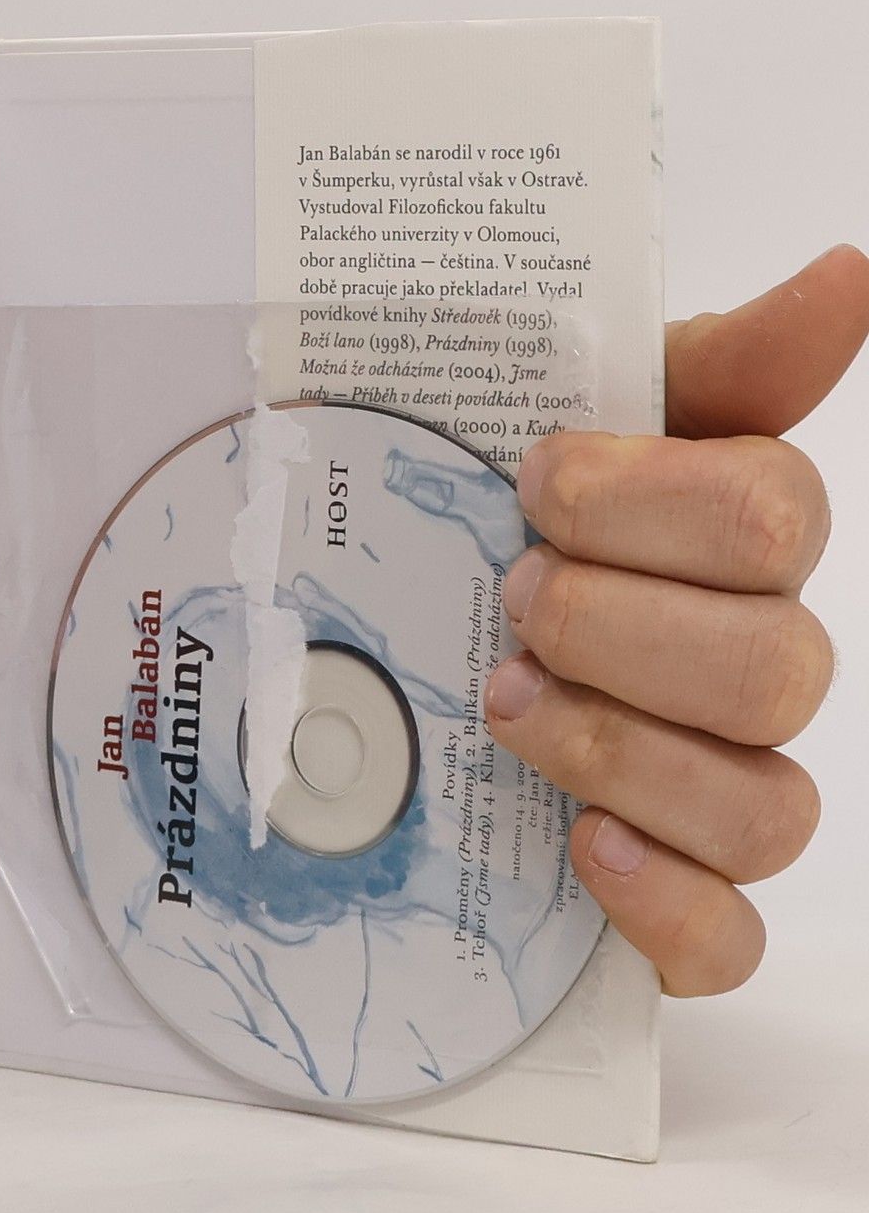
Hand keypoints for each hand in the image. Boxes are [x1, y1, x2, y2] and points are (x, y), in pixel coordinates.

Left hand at [486, 244, 868, 994]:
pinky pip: (726, 938)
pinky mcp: (668, 897)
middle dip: (619, 626)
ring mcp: (717, 788)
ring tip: (503, 702)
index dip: (648, 501)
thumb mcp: (562, 412)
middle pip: (777, 671)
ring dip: (622, 749)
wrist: (389, 628)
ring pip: (764, 808)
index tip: (537, 479)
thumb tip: (847, 274)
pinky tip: (583, 845)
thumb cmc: (489, 525)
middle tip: (512, 599)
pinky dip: (663, 903)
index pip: (774, 519)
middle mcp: (750, 667)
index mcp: (735, 544)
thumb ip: (708, 360)